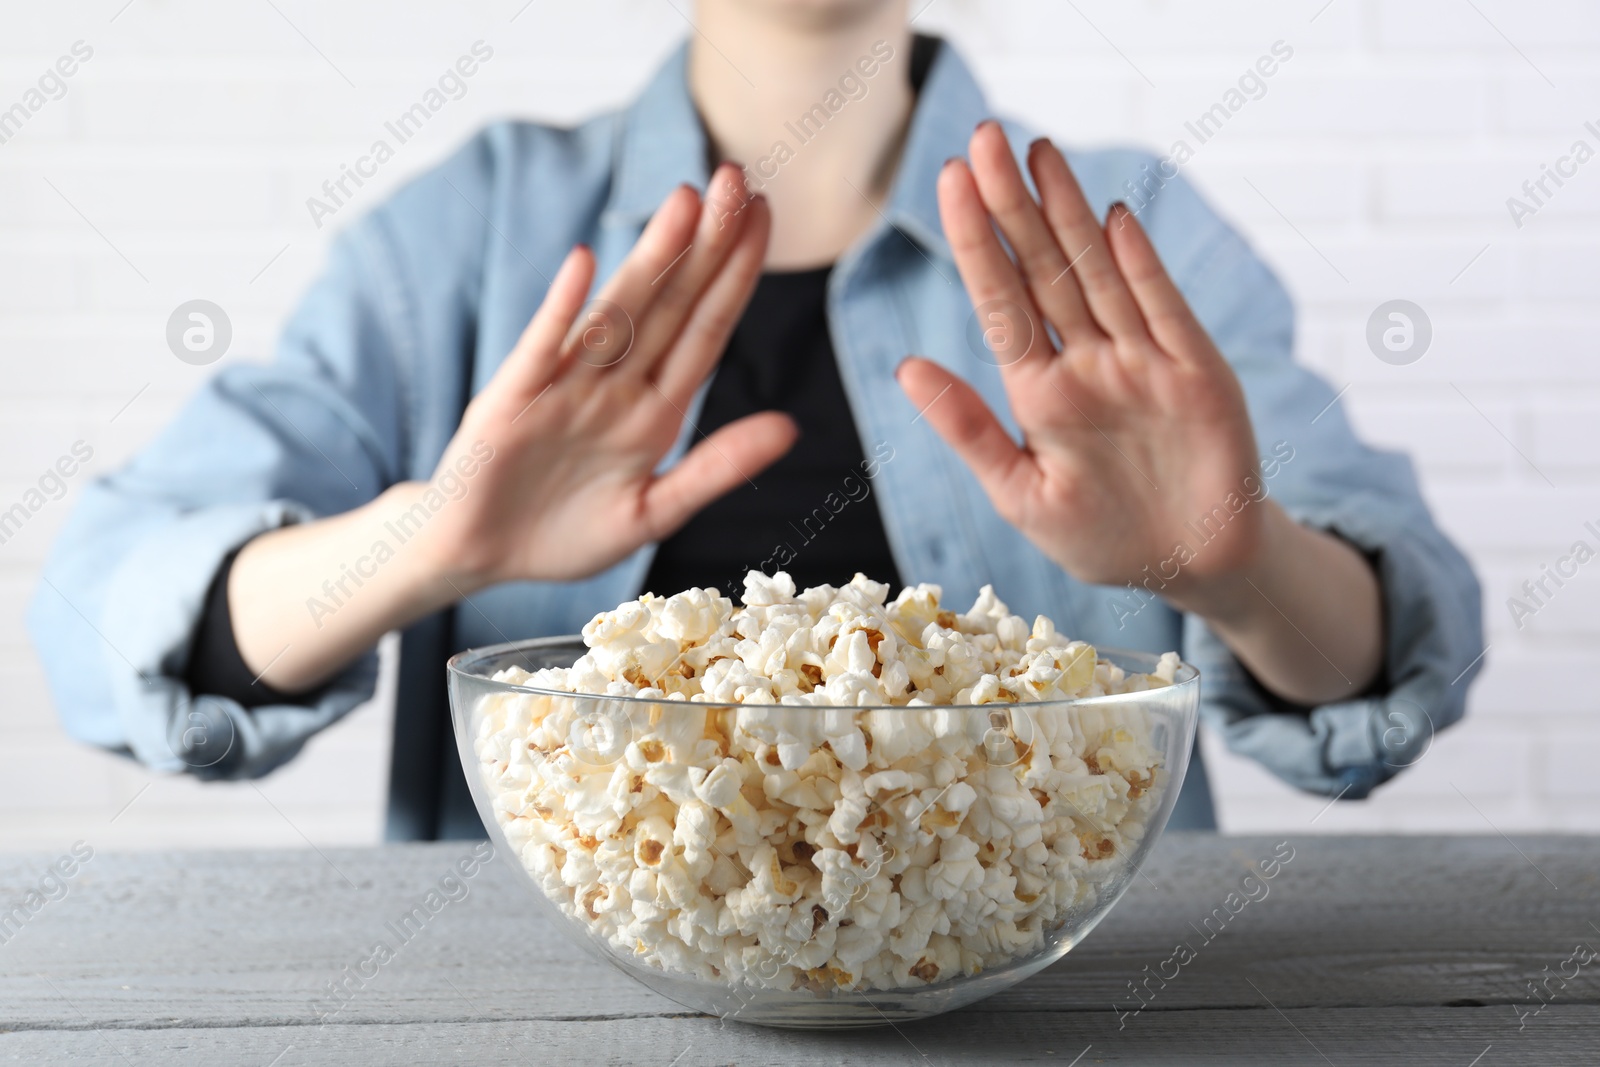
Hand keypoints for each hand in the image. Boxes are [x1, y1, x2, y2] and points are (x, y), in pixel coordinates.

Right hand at [419, 165, 795, 591]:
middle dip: (704, 243)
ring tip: (684, 201)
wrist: (480, 558)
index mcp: (654, 411)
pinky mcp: (510, 402)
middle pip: (669, 305)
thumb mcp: (653, 512)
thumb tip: (791, 427)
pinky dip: (562, 308)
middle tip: (735, 177)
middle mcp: (613, 386)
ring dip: (650, 259)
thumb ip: (716, 468)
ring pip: (615, 315)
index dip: (735, 275)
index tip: (764, 216)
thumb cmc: (564, 535)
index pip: (705, 329)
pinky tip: (586, 262)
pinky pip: (540, 350)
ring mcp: (561, 387)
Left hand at [899, 123, 1383, 705]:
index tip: (946, 182)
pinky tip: (1114, 219)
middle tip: (981, 139)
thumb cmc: (1100, 536)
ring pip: (1098, 274)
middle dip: (1012, 206)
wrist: (1192, 567)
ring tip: (1039, 152)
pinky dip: (1141, 267)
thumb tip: (906, 367)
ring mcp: (1142, 360)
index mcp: (1038, 390)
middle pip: (1043, 270)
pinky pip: (1164, 309)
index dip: (974, 243)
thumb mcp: (1021, 494)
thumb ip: (969, 430)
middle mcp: (1087, 362)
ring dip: (1069, 214)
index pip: (998, 302)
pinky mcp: (1197, 372)